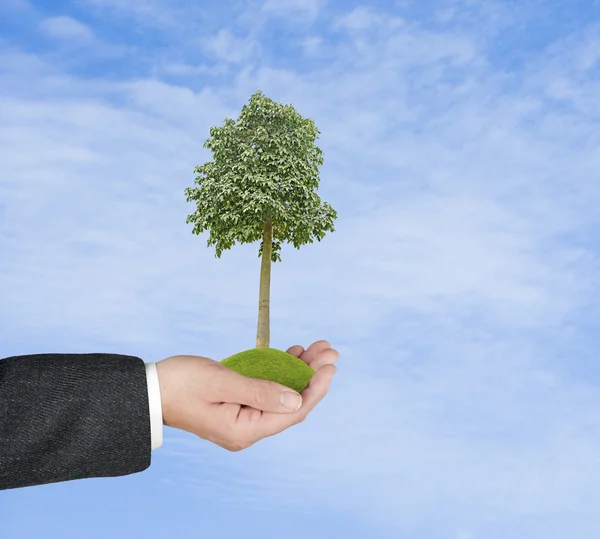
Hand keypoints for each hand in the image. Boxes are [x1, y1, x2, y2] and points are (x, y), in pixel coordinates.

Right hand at [155, 340, 338, 450]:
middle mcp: (247, 429)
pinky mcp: (236, 406)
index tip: (330, 364)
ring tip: (316, 348)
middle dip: (312, 375)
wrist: (148, 390)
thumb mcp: (221, 382)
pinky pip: (267, 391)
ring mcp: (242, 418)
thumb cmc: (179, 383)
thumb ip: (260, 391)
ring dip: (299, 371)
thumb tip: (298, 400)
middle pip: (291, 403)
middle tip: (329, 350)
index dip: (315, 387)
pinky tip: (292, 353)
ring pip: (281, 395)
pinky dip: (280, 372)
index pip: (293, 411)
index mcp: (244, 430)